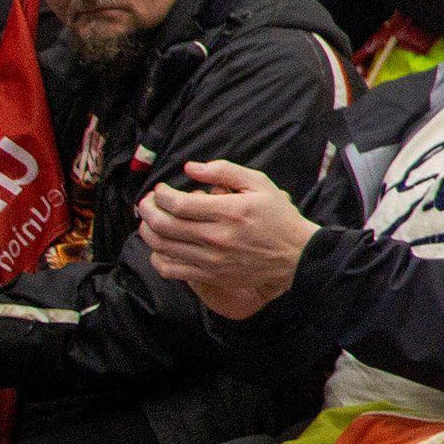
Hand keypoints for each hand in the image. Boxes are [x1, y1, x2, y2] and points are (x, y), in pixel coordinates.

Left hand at [135, 162, 320, 321]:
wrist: (296, 256)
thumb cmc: (278, 218)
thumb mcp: (260, 184)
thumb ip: (225, 171)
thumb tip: (190, 168)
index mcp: (229, 211)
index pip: (177, 203)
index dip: (161, 194)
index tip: (161, 189)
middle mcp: (216, 237)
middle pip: (163, 224)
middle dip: (147, 209)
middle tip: (147, 202)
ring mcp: (210, 259)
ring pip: (161, 246)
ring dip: (147, 230)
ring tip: (150, 220)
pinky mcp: (209, 275)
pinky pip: (170, 269)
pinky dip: (157, 256)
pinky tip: (161, 246)